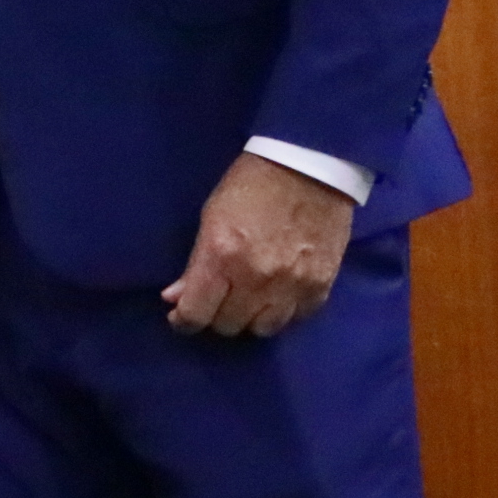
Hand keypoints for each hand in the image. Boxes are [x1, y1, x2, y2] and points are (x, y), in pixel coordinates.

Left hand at [161, 151, 355, 336]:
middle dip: (216, 316)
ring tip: (246, 302)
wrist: (310, 168)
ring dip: (250, 319)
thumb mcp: (211, 217)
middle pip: (229, 325)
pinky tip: (276, 297)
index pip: (197, 313)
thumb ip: (195, 264)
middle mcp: (256, 278)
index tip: (181, 316)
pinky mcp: (321, 286)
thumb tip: (176, 297)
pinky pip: (297, 318)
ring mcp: (292, 285)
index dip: (184, 321)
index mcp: (222, 256)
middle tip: (216, 301)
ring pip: (264, 329)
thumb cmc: (250, 185)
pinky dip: (282, 312)